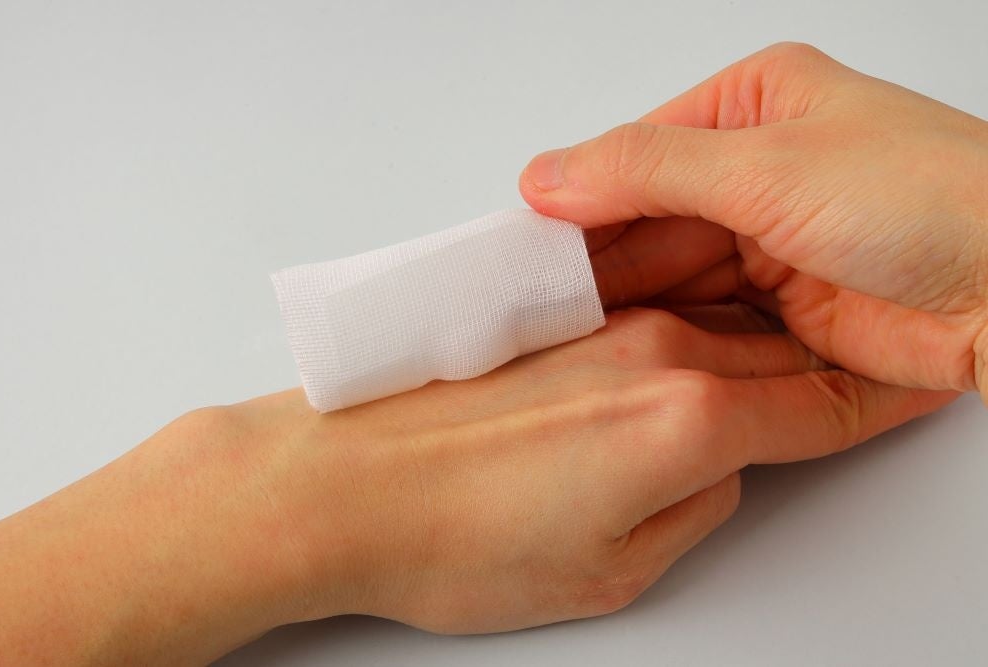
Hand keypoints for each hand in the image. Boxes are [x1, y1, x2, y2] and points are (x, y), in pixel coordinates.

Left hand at [221, 307, 950, 636]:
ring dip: (756, 332)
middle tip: (845, 381)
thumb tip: (717, 470)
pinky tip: (684, 332)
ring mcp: (594, 320)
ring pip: (715, 315)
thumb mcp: (608, 570)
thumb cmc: (448, 540)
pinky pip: (650, 303)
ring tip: (776, 354)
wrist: (332, 486)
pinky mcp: (548, 314)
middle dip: (818, 367)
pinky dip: (689, 313)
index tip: (897, 396)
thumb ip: (693, 508)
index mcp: (682, 418)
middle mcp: (648, 347)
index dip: (871, 403)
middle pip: (772, 349)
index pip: (817, 404)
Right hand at [520, 42, 987, 401]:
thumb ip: (645, 170)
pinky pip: (706, 320)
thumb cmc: (933, 200)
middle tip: (540, 305)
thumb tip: (547, 176)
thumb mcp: (766, 166)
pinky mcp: (786, 304)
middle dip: (599, 262)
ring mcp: (771, 240)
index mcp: (753, 106)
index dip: (577, 202)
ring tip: (566, 339)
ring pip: (672, 275)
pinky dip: (669, 338)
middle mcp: (758, 170)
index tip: (526, 247)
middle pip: (648, 220)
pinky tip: (624, 357)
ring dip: (629, 305)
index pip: (635, 154)